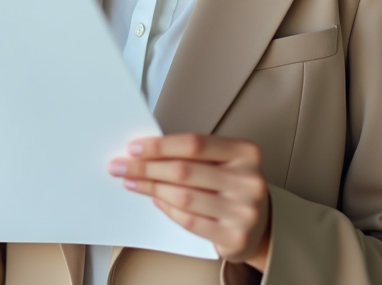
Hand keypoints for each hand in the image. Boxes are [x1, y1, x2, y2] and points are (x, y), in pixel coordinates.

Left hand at [108, 134, 271, 270]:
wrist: (261, 223)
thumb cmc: (232, 185)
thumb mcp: (221, 161)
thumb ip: (191, 154)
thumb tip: (144, 151)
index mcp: (246, 152)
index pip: (194, 144)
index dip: (160, 145)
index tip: (134, 148)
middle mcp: (249, 181)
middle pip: (184, 171)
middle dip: (146, 168)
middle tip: (121, 166)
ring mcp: (244, 211)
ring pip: (183, 197)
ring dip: (151, 189)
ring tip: (132, 182)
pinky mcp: (235, 237)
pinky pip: (189, 221)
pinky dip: (167, 210)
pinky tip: (156, 201)